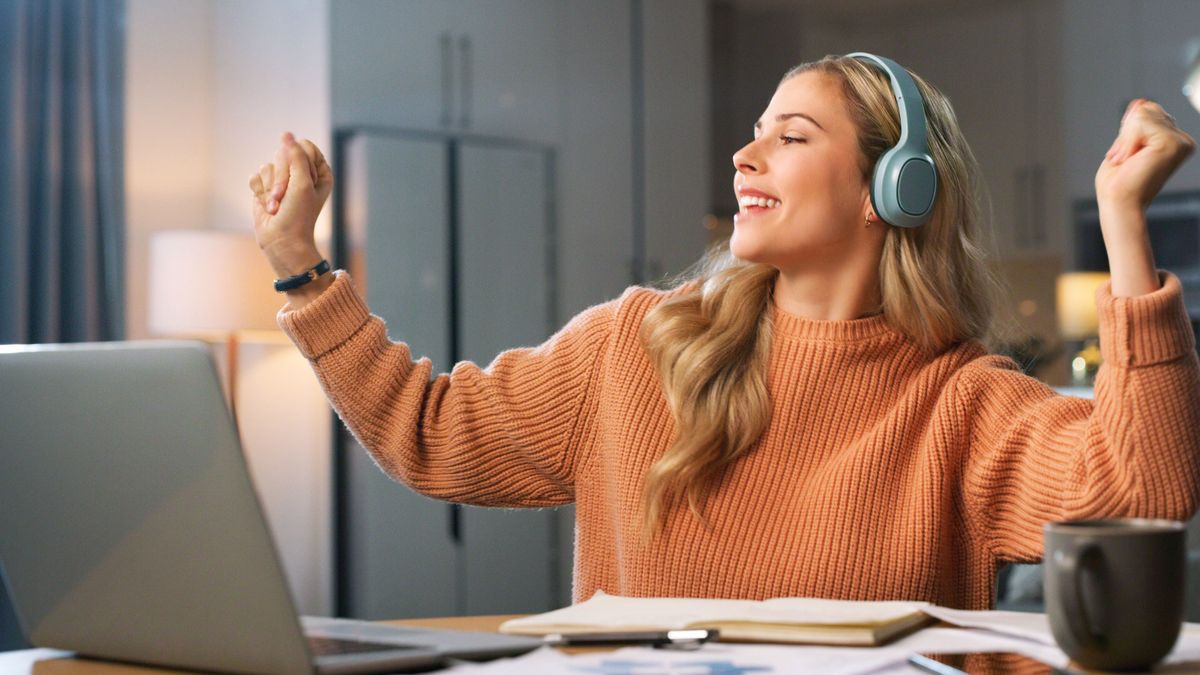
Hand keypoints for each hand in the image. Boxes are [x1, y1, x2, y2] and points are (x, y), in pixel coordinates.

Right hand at [248, 132, 332, 276]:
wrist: (281, 240)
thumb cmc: (298, 215)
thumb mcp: (302, 183)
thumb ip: (295, 156)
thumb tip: (286, 134)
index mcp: (319, 172)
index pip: (305, 147)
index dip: (299, 162)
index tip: (303, 181)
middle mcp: (301, 173)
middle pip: (284, 154)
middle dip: (281, 178)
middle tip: (284, 197)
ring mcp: (282, 180)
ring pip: (268, 166)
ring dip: (270, 189)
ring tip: (276, 206)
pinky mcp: (266, 187)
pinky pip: (256, 176)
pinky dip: (260, 192)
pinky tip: (268, 206)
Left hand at [1095, 99, 1194, 214]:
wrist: (1118, 203)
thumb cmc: (1118, 183)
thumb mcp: (1125, 145)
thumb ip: (1134, 124)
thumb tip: (1141, 102)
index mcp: (1174, 140)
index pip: (1148, 111)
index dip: (1128, 131)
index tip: (1126, 156)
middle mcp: (1182, 140)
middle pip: (1146, 109)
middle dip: (1126, 134)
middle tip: (1125, 159)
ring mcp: (1180, 141)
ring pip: (1142, 114)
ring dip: (1125, 140)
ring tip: (1128, 161)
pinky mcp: (1172, 143)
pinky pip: (1140, 123)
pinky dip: (1127, 141)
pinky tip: (1130, 159)